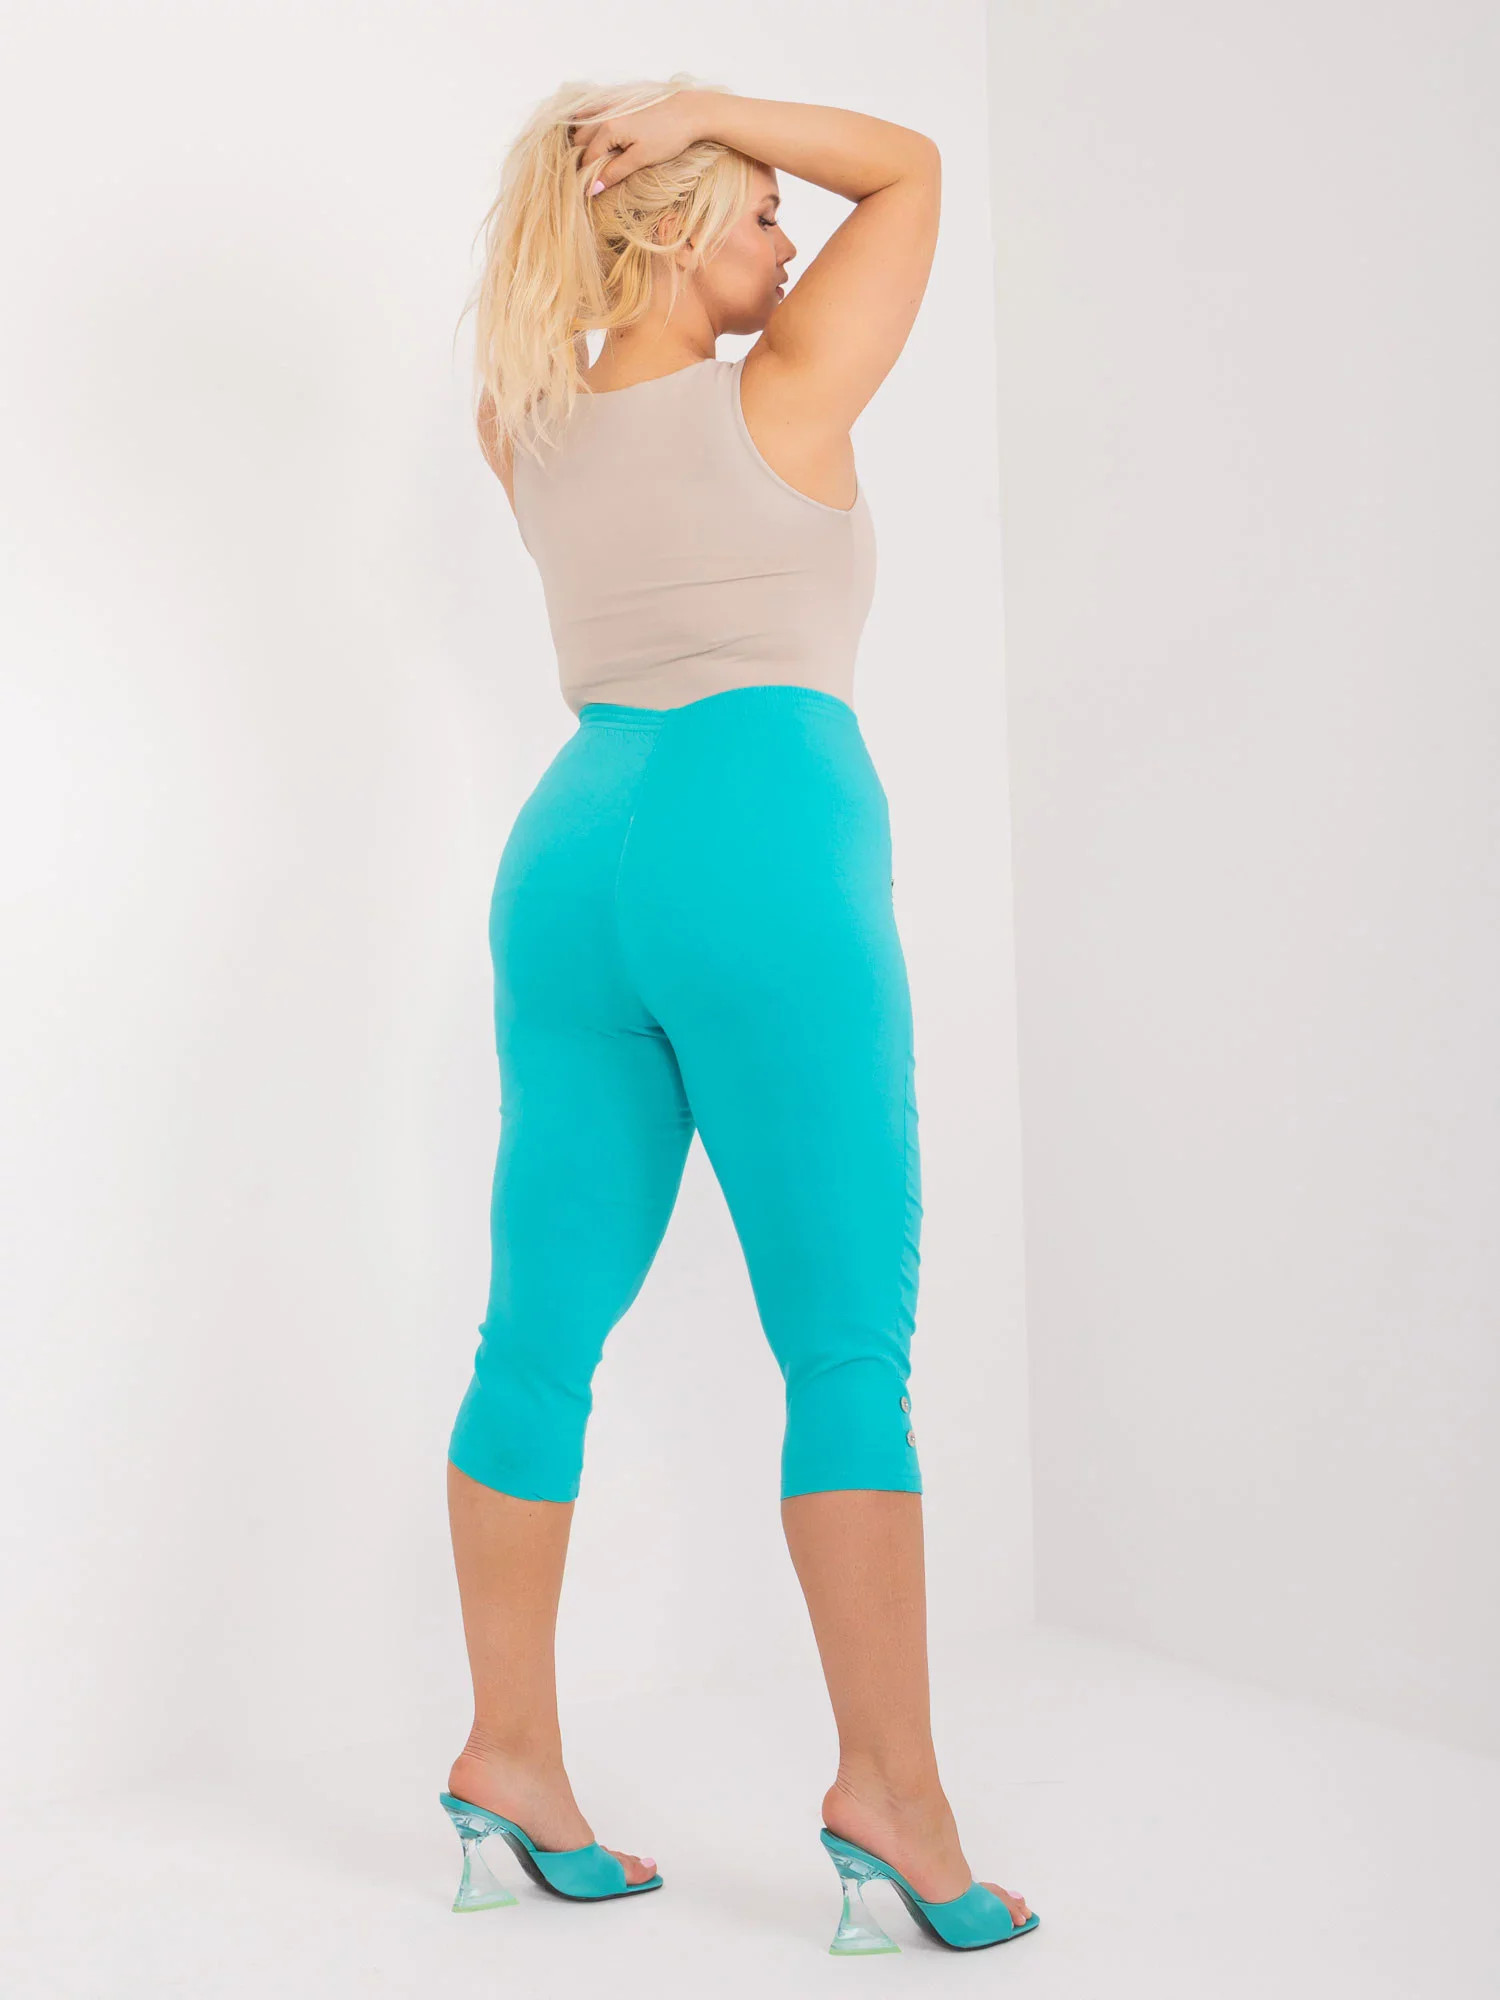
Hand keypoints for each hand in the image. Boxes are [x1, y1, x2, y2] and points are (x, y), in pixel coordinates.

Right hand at [571, 90, 706, 196]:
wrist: (689, 111)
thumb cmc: (668, 136)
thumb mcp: (641, 159)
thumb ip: (615, 172)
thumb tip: (593, 188)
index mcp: (608, 129)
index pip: (587, 158)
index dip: (588, 176)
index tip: (593, 191)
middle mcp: (604, 115)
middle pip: (580, 140)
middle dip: (585, 159)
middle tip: (598, 176)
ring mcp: (611, 105)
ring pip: (585, 125)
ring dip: (586, 142)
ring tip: (599, 160)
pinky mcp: (619, 101)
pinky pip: (594, 112)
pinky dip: (591, 125)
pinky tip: (599, 136)